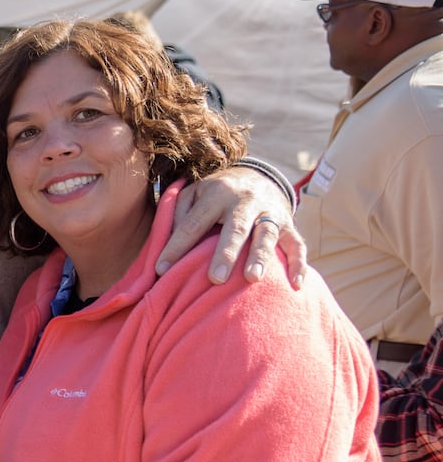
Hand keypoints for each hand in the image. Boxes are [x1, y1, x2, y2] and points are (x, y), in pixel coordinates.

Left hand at [155, 166, 305, 287]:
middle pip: (235, 228)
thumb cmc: (214, 194)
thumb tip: (164, 243)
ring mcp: (270, 212)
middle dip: (226, 253)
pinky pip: (296, 244)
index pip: (194, 223)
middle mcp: (245, 201)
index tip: (161, 270)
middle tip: (215, 279)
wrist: (256, 176)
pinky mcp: (289, 224)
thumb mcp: (192, 194)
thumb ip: (177, 214)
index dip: (177, 246)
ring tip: (252, 279)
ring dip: (260, 256)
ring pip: (267, 234)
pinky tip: (296, 285)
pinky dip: (299, 264)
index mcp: (216, 194)